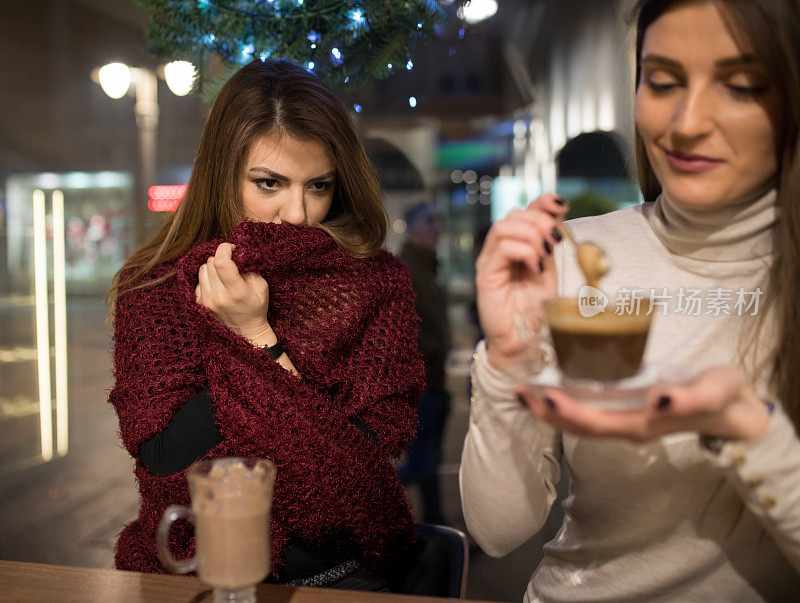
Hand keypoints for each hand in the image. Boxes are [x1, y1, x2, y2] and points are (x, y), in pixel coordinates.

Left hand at [195, 243, 272, 343]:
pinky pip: (198, 280)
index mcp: (236, 292)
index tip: (232, 247)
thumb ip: (250, 269)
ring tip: (224, 274)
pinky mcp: (200, 303)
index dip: (225, 249)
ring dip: (213, 267)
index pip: (222, 263)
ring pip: (202, 269)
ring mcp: (207, 301)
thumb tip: (238, 253)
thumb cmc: (256, 308)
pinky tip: (218, 284)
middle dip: (221, 258)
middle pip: (211, 262)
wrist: (246, 331)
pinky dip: (208, 278)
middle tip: (232, 263)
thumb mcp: (261, 287)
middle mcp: (218, 297)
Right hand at [475, 194, 569, 371]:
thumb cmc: (536, 310)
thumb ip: (548, 246)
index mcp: (517, 245)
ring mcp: (490, 261)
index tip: (562, 205)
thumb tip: (557, 218)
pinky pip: (503, 247)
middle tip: (554, 243)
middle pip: (514, 214)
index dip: (542, 202)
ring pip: (504, 226)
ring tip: (543, 256)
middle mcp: (499, 250)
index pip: (524, 210)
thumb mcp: (549, 271)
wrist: (524, 341)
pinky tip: (535, 267)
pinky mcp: (485, 275)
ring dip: (531, 235)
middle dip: (540, 221)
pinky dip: (524, 252)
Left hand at [515, 366, 770, 442]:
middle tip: (518, 392)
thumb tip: (658, 398)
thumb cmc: (722, 395)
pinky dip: (565, 406)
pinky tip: (548, 392)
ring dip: (550, 411)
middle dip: (546, 411)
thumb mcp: (714, 390)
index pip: (596, 421)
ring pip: (580, 424)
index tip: (544, 394)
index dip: (568, 411)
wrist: (733, 412)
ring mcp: (626, 424)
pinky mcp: (626, 416)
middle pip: (578, 426)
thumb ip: (688, 397)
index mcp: (643, 423)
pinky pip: (589, 416)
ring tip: (523, 393)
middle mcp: (628, 428)